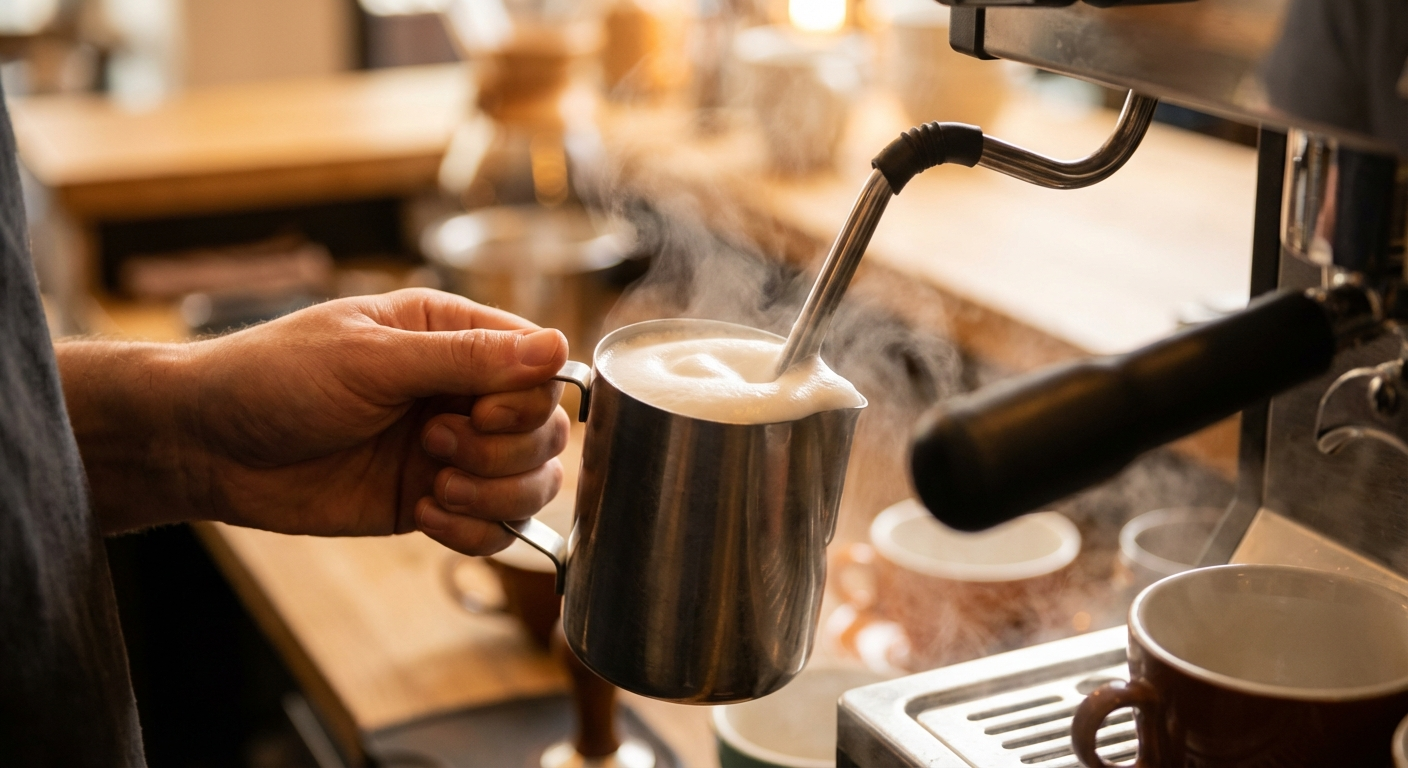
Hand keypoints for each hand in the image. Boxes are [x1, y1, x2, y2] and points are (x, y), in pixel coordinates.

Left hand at [62, 289, 569, 554]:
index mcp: (453, 336)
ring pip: (532, 485)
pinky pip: (494, 530)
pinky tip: (424, 515)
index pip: (541, 369)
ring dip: (494, 496)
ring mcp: (451, 451)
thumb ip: (466, 358)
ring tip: (436, 486)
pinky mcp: (432, 502)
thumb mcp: (372, 359)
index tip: (476, 413)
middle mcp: (462, 393)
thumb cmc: (276, 377)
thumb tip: (558, 347)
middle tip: (434, 446)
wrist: (208, 446)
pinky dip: (473, 531)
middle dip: (505, 452)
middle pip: (547, 431)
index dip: (527, 402)